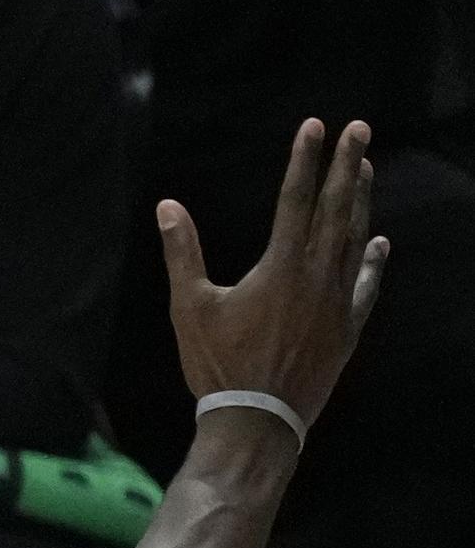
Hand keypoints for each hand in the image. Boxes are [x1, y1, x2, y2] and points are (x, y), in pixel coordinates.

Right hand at [164, 115, 387, 434]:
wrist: (257, 420)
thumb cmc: (217, 365)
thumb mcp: (189, 308)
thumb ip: (182, 254)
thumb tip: (167, 207)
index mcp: (280, 266)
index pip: (295, 199)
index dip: (304, 160)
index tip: (315, 126)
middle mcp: (317, 275)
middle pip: (336, 208)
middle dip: (347, 165)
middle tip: (360, 129)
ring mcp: (338, 301)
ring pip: (356, 239)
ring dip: (361, 201)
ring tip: (365, 170)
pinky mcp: (347, 328)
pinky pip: (367, 285)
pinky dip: (374, 261)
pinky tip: (379, 242)